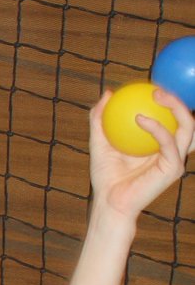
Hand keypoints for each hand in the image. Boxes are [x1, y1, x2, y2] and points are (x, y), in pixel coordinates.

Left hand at [90, 88, 194, 221]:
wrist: (108, 201)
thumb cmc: (105, 175)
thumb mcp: (99, 141)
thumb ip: (100, 119)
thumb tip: (108, 92)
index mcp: (160, 143)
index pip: (172, 117)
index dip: (169, 99)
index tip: (152, 83)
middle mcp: (172, 149)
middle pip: (188, 119)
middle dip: (179, 99)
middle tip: (157, 87)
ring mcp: (176, 159)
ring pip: (188, 127)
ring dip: (176, 107)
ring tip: (156, 94)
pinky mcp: (173, 169)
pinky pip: (169, 143)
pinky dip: (157, 128)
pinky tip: (141, 118)